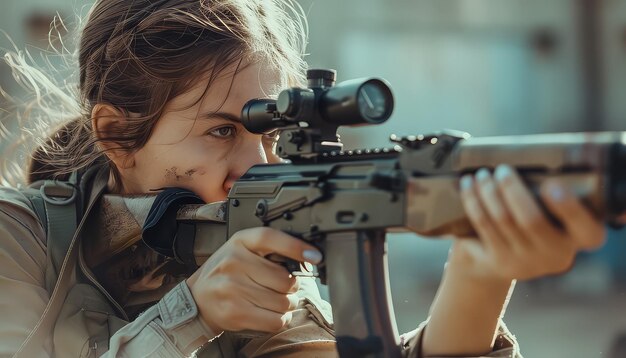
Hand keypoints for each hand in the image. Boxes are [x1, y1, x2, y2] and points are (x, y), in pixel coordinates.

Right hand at [186, 227, 321, 333]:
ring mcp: (233, 288)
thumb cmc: (225, 272)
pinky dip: (280, 319)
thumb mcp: (242, 250)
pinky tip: (270, 313)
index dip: (295, 246)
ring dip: (287, 305)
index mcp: (240, 242)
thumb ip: (269, 250)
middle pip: (285, 279)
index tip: (315, 255)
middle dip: (291, 287)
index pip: (270, 237)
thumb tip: (306, 257)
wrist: (197, 298)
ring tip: (274, 300)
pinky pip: (275, 319)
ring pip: (283, 301)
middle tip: (283, 288)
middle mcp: (234, 262)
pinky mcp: (235, 312)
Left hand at [452, 165, 605, 280]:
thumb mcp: (552, 211)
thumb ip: (551, 190)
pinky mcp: (499, 261)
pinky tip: (467, 184)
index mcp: (581, 238)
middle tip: (501, 169)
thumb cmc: (532, 220)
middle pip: (532, 220)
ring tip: (481, 174)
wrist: (498, 261)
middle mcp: (556, 254)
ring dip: (488, 191)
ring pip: (503, 219)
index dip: (570, 209)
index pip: (589, 230)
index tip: (551, 185)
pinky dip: (473, 200)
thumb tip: (533, 151)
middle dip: (512, 189)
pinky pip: (483, 224)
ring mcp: (526, 261)